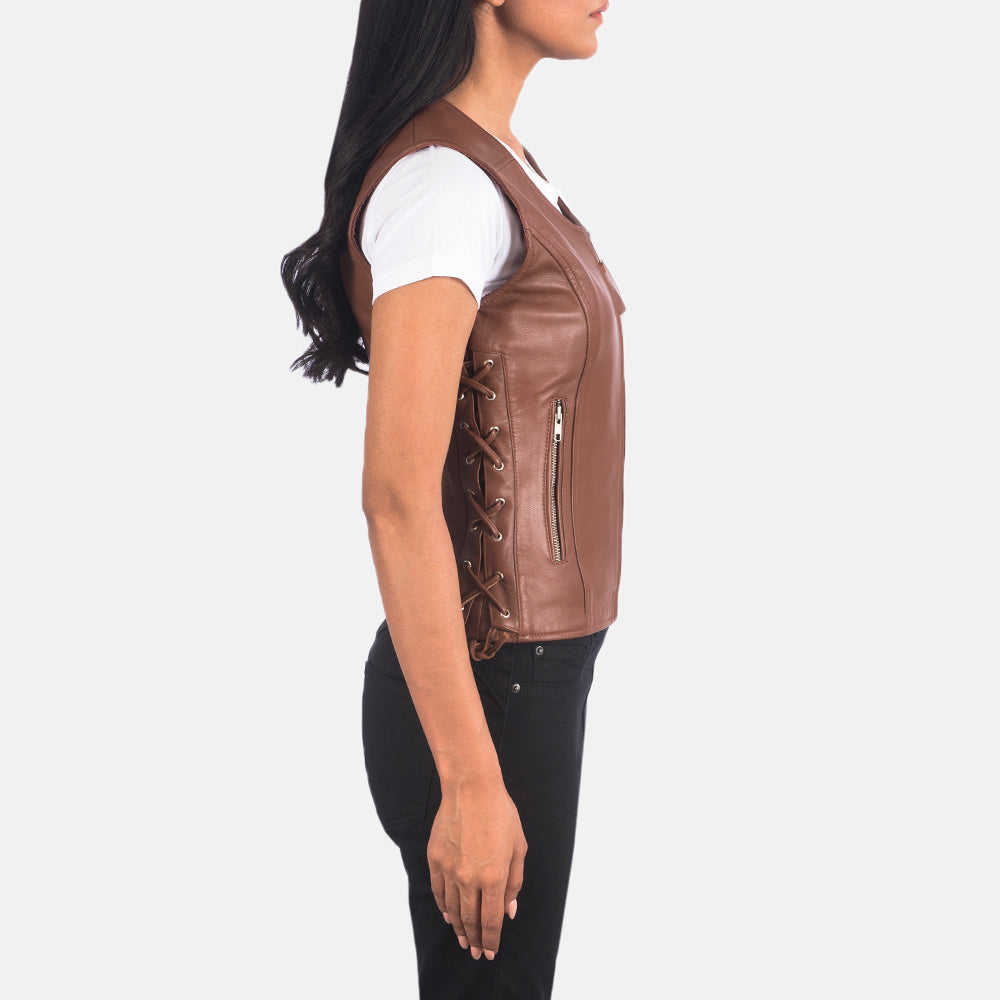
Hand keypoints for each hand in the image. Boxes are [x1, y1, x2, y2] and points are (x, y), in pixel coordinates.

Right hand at [427, 777, 526, 959]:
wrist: (471, 789)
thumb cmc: (500, 813)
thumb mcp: (518, 847)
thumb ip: (514, 882)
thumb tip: (509, 910)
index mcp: (494, 877)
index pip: (491, 920)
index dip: (492, 939)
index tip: (491, 952)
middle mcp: (469, 878)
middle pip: (471, 920)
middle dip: (476, 940)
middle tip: (477, 953)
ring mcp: (449, 870)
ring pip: (453, 909)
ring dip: (459, 928)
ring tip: (464, 940)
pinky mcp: (435, 860)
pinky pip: (439, 892)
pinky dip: (444, 907)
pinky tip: (448, 915)